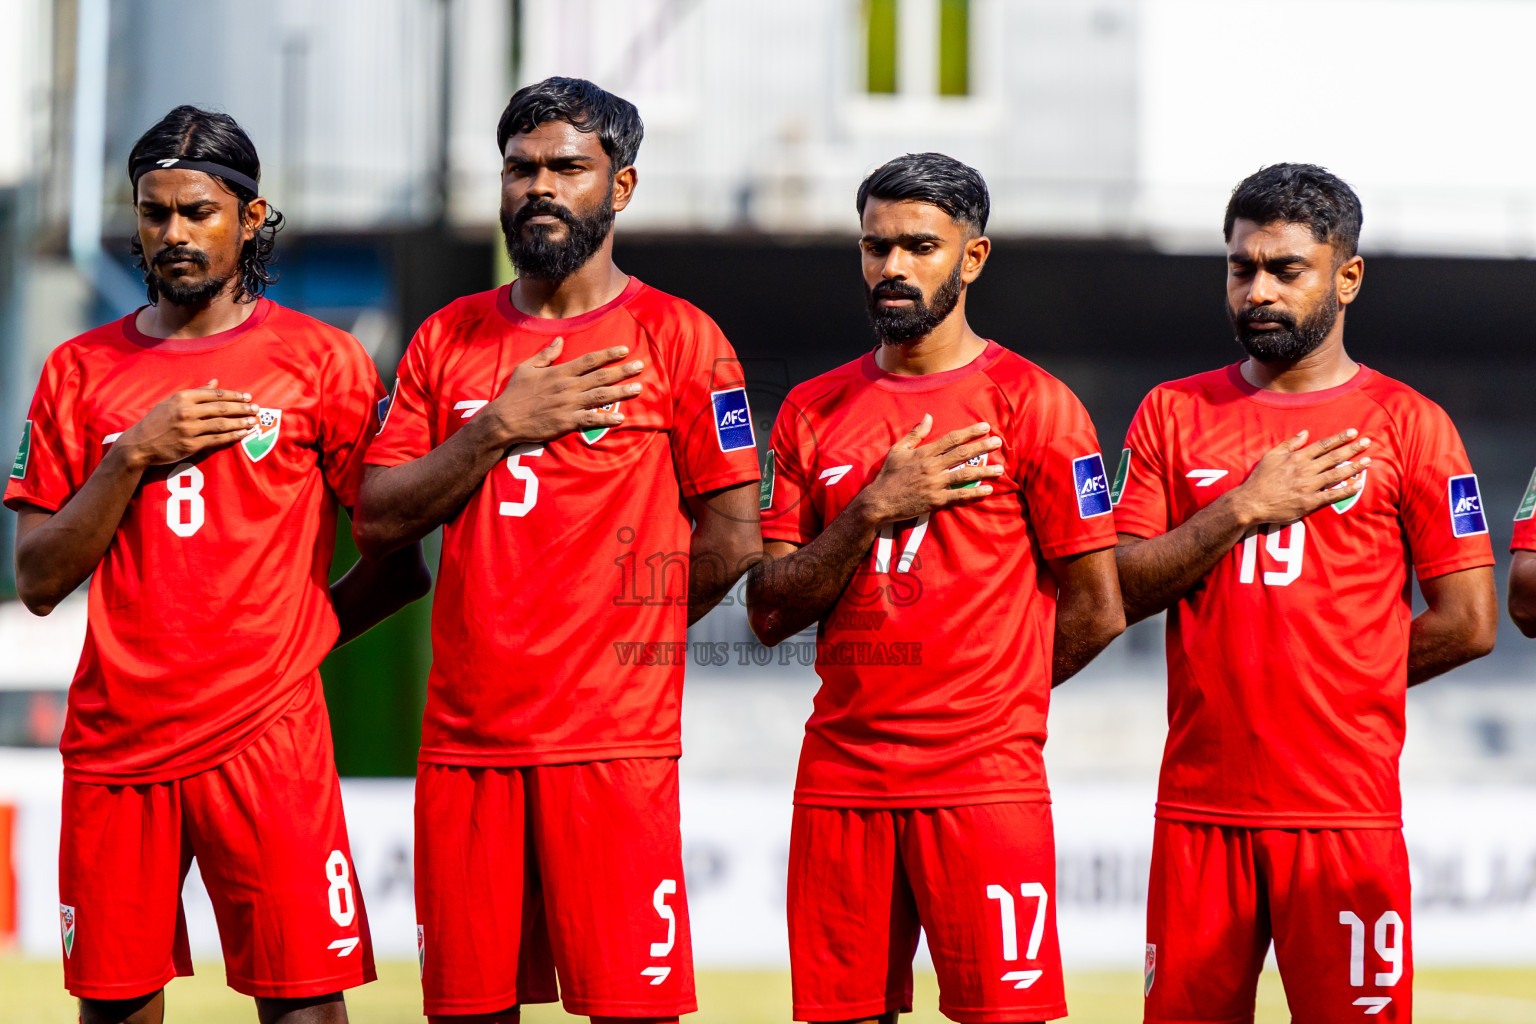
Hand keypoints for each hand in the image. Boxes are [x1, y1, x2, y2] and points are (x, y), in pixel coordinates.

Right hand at [115, 380, 258, 470]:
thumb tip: (215, 382)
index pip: (215, 394)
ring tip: (253, 422)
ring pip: (222, 424)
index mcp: (182, 397)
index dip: (234, 395)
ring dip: (241, 423)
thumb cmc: (157, 421)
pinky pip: (217, 440)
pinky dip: (232, 436)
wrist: (139, 444)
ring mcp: (189, 429)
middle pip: (222, 408)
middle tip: (256, 408)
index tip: (247, 397)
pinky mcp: (190, 445)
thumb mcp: (172, 402)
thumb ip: (196, 392)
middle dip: (242, 408)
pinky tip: (243, 434)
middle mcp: (186, 411)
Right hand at [481, 336, 644, 445]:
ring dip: (621, 392)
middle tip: (641, 366)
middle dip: (623, 370)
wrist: (505, 419)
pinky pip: (591, 419)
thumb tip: (559, 340)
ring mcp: (569, 404)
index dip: (609, 354)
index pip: (590, 360)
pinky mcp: (567, 421)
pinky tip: (621, 418)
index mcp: (560, 372)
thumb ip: (546, 354)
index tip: (625, 350)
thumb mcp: (527, 367)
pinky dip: (606, 419)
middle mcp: (568, 386)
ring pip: (601, 396)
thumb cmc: (515, 393)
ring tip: (638, 388)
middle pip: (601, 376)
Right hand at [853, 415, 1003, 525]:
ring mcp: (934, 484)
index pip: (951, 439)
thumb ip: (915, 434)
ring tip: (999, 468)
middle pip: (961, 454)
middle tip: (998, 442)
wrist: (879, 501)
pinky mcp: (935, 500)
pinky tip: (988, 490)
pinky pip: (958, 496)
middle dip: (981, 447)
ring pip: (964, 475)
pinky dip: (974, 493)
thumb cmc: (888, 475)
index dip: (969, 432)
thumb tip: (928, 417)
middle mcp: (931, 466)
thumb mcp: (898, 450)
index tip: (985, 427)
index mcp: (924, 453)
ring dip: (983, 471)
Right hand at [1228, 428, 1370, 527]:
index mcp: (1297, 458)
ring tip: (1368, 461)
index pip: (1323, 445)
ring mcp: (1308, 486)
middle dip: (1353, 449)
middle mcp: (1305, 470)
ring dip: (1354, 467)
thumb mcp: (1271, 456)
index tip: (1353, 432)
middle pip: (1334, 457)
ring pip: (1337, 474)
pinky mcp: (1309, 502)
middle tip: (1368, 442)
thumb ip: (1289, 444)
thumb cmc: (1259, 479)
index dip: (1339, 438)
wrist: (1251, 502)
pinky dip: (1346, 490)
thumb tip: (1305, 432)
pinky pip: (1332, 495)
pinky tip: (1358, 485)